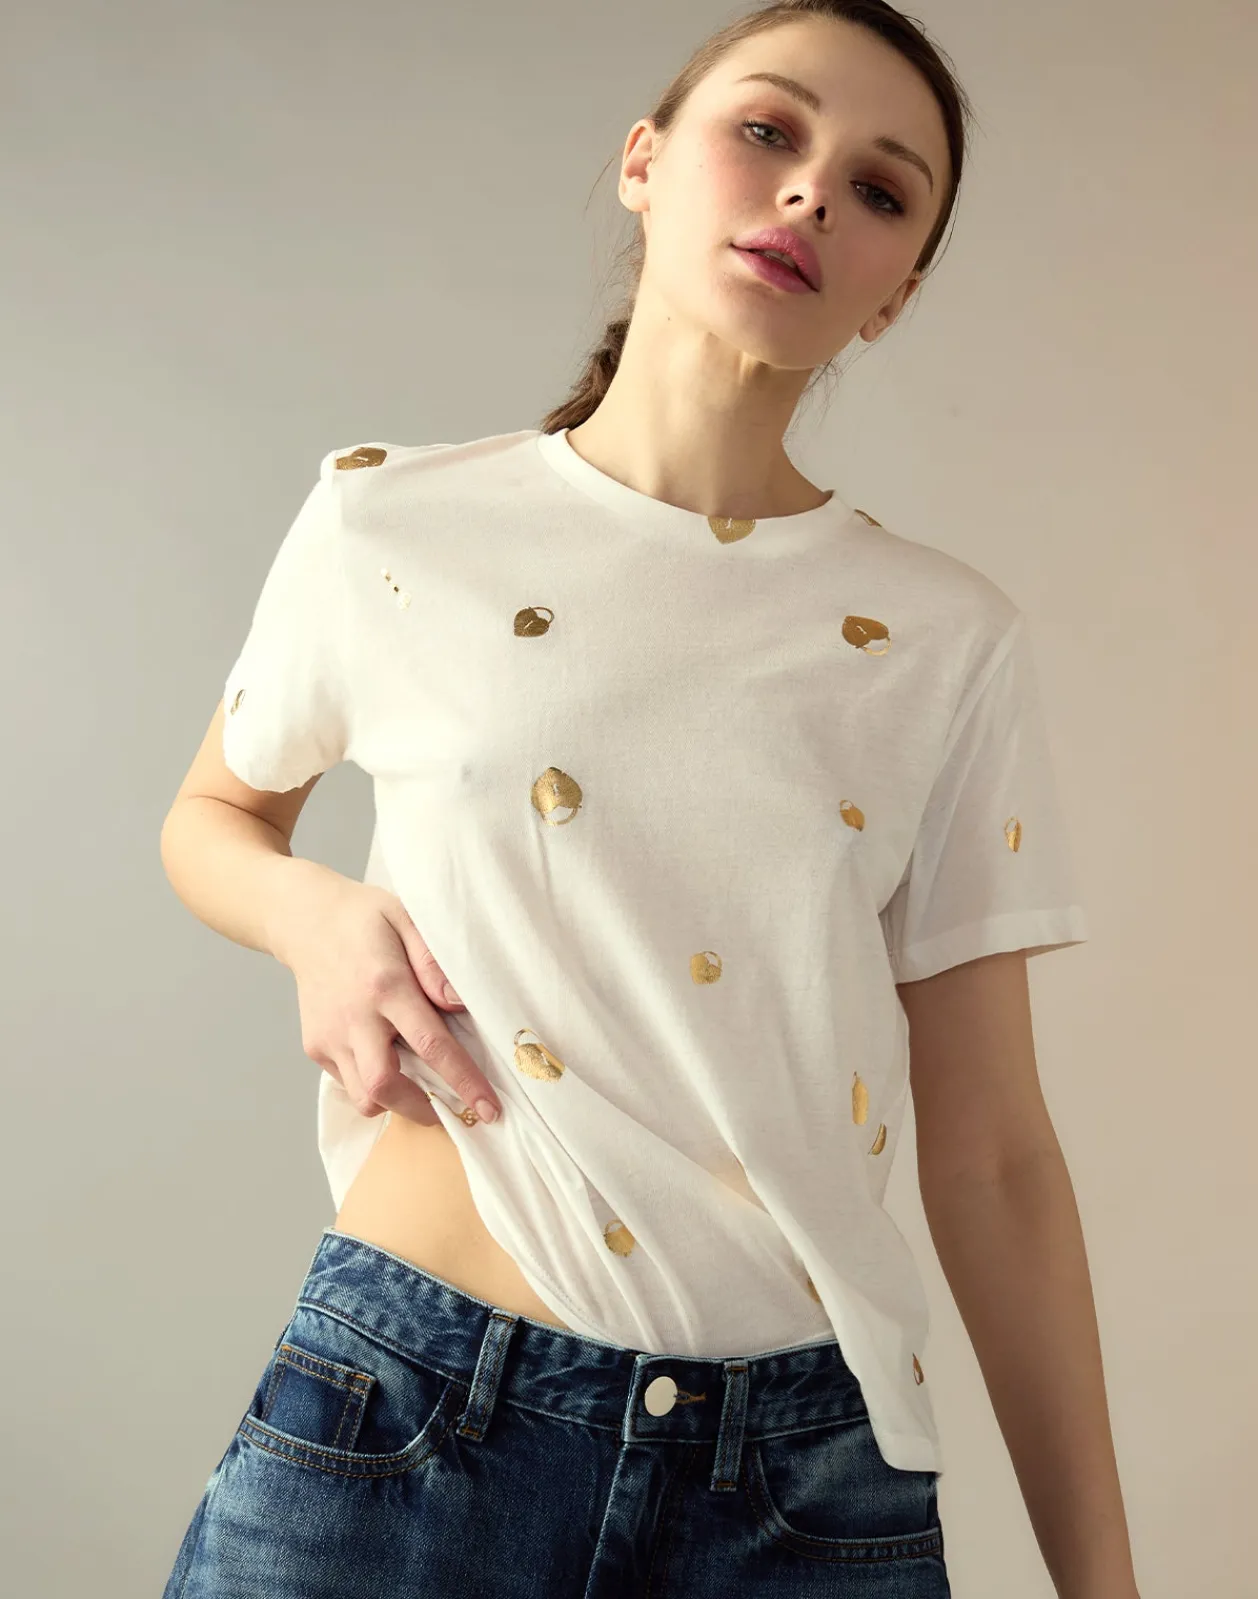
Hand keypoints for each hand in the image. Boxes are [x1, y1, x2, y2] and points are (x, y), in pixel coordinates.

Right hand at [272, 875, 500, 1127]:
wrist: (304, 920)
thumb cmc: (364, 919)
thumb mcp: (408, 919)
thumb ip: (435, 963)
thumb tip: (460, 1004)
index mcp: (385, 985)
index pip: (430, 1045)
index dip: (463, 1081)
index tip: (489, 1109)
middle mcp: (354, 1017)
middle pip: (386, 1086)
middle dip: (424, 1110)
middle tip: (452, 1110)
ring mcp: (329, 1036)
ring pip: (363, 1096)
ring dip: (396, 1103)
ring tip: (420, 1089)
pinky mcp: (314, 1046)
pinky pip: (347, 1083)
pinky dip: (371, 1087)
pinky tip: (389, 1063)